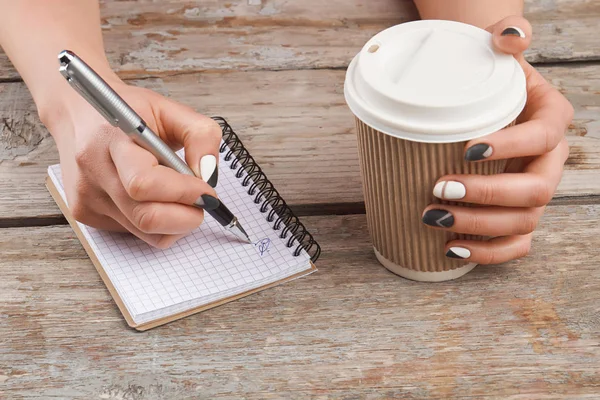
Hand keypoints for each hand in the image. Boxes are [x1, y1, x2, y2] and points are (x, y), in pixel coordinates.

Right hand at [45, 77, 221, 248]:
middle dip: (187, 217)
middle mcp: (94, 172)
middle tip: (202, 201)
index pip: (145, 183)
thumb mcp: (171, 109)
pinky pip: (136, 233)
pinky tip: (155, 198)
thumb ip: (200, 136)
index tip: (207, 189)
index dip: (184, 192)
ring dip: (176, 222)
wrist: (79, 113)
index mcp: (112, 139)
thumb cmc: (129, 112)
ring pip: (146, 233)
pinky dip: (158, 224)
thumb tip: (209, 175)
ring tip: (180, 197)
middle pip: (146, 217)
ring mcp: (86, 197)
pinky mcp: (86, 214)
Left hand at [422, 16, 573, 264]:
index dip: (511, 146)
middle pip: (535, 190)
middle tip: (441, 188)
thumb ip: (507, 38)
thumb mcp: (499, 54)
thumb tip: (508, 36)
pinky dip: (488, 252)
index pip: (543, 137)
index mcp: (552, 119)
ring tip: (434, 217)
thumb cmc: (490, 80)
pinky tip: (452, 247)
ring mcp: (536, 192)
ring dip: (480, 225)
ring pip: (524, 221)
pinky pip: (516, 244)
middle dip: (488, 194)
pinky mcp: (519, 215)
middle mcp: (550, 160)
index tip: (467, 149)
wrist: (486, 101)